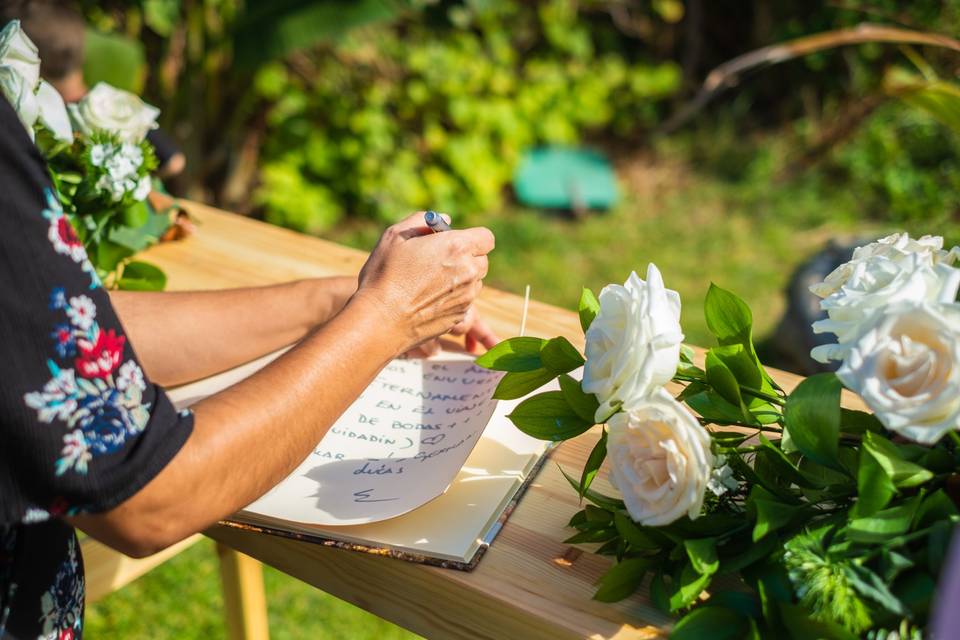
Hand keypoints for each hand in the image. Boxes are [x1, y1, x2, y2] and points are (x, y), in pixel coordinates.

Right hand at [353, 212, 494, 355]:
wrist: (380, 320)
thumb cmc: (385, 275)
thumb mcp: (395, 235)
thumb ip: (422, 221)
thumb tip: (444, 221)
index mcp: (457, 247)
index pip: (486, 238)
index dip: (472, 238)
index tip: (455, 242)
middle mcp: (468, 271)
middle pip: (482, 261)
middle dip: (466, 258)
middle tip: (439, 261)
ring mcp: (467, 297)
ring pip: (474, 283)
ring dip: (461, 279)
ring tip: (429, 283)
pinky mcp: (459, 317)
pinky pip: (464, 302)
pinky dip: (453, 299)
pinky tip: (427, 300)